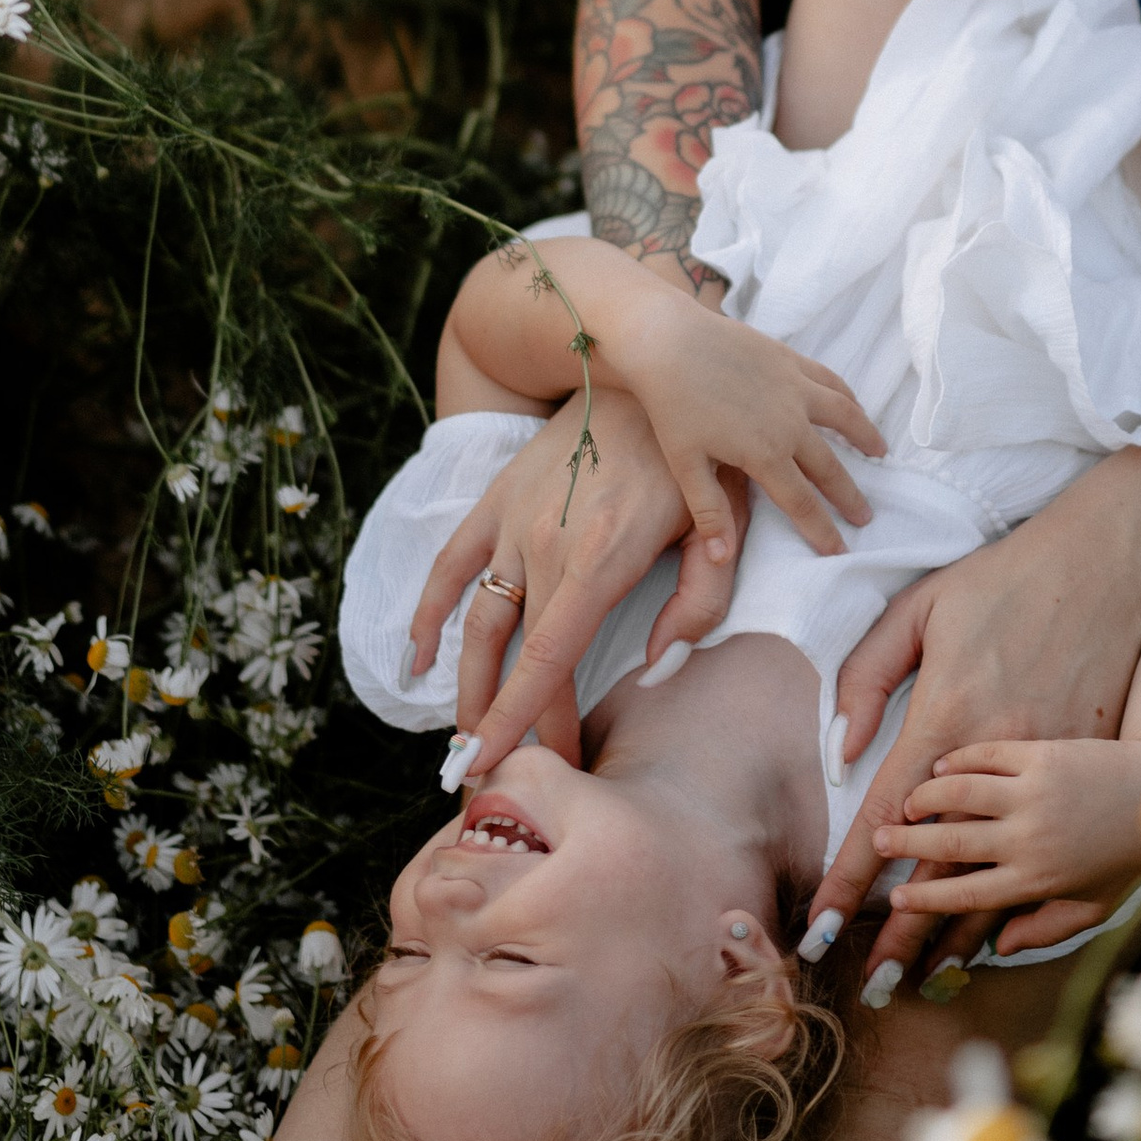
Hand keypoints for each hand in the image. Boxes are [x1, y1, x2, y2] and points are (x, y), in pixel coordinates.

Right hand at [408, 385, 730, 772]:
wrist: (641, 368)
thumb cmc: (694, 456)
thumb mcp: (721, 527)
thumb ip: (699, 601)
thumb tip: (661, 665)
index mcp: (599, 562)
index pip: (548, 663)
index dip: (526, 720)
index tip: (513, 765)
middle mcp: (544, 546)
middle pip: (511, 656)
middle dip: (504, 721)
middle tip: (509, 772)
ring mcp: (513, 522)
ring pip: (475, 620)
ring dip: (465, 683)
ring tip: (467, 733)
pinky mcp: (497, 499)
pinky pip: (450, 563)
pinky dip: (428, 611)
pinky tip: (419, 655)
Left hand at [608, 275, 881, 552]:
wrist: (667, 340)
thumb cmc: (671, 405)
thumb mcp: (686, 465)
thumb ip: (710, 512)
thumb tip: (723, 558)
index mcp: (765, 454)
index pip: (802, 502)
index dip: (822, 530)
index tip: (838, 551)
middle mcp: (790, 423)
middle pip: (829, 467)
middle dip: (849, 496)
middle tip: (866, 516)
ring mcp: (794, 387)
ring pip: (844, 416)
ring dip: (865, 436)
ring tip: (880, 453)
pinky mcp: (789, 359)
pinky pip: (829, 380)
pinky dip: (847, 396)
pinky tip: (854, 404)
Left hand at [799, 508, 1140, 983]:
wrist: (1113, 565)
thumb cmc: (1006, 579)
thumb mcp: (920, 609)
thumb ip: (867, 676)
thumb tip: (842, 749)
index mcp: (946, 717)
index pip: (884, 819)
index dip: (851, 880)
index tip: (824, 927)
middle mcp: (996, 758)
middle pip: (939, 867)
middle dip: (901, 931)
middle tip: (868, 980)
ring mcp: (1046, 769)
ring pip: (995, 871)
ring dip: (955, 930)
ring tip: (920, 976)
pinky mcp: (1081, 767)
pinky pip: (1041, 851)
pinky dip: (1013, 898)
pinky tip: (990, 932)